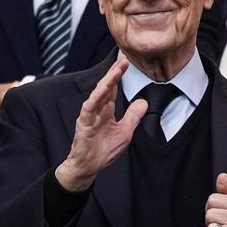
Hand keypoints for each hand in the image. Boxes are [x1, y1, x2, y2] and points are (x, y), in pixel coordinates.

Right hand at [55, 57, 146, 191]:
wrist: (89, 167)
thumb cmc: (104, 150)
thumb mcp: (126, 131)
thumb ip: (133, 116)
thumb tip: (143, 102)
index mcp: (106, 111)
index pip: (113, 89)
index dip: (119, 76)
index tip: (127, 63)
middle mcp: (97, 110)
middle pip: (106, 87)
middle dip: (114, 73)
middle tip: (124, 59)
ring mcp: (90, 116)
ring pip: (98, 94)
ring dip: (107, 82)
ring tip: (116, 70)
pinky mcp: (84, 124)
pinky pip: (89, 108)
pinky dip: (95, 98)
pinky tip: (101, 89)